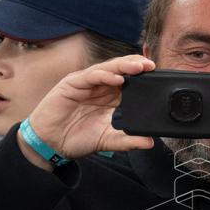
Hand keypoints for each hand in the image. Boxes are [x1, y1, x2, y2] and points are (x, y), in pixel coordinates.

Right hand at [20, 55, 156, 166]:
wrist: (49, 143)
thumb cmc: (76, 138)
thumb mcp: (107, 140)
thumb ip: (127, 141)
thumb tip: (149, 143)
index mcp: (110, 98)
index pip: (130, 83)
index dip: (144, 79)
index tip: (160, 79)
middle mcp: (100, 87)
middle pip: (121, 71)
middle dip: (137, 67)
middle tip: (152, 66)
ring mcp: (86, 83)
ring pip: (108, 69)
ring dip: (124, 66)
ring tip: (139, 67)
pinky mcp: (72, 83)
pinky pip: (91, 76)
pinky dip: (105, 75)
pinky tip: (117, 79)